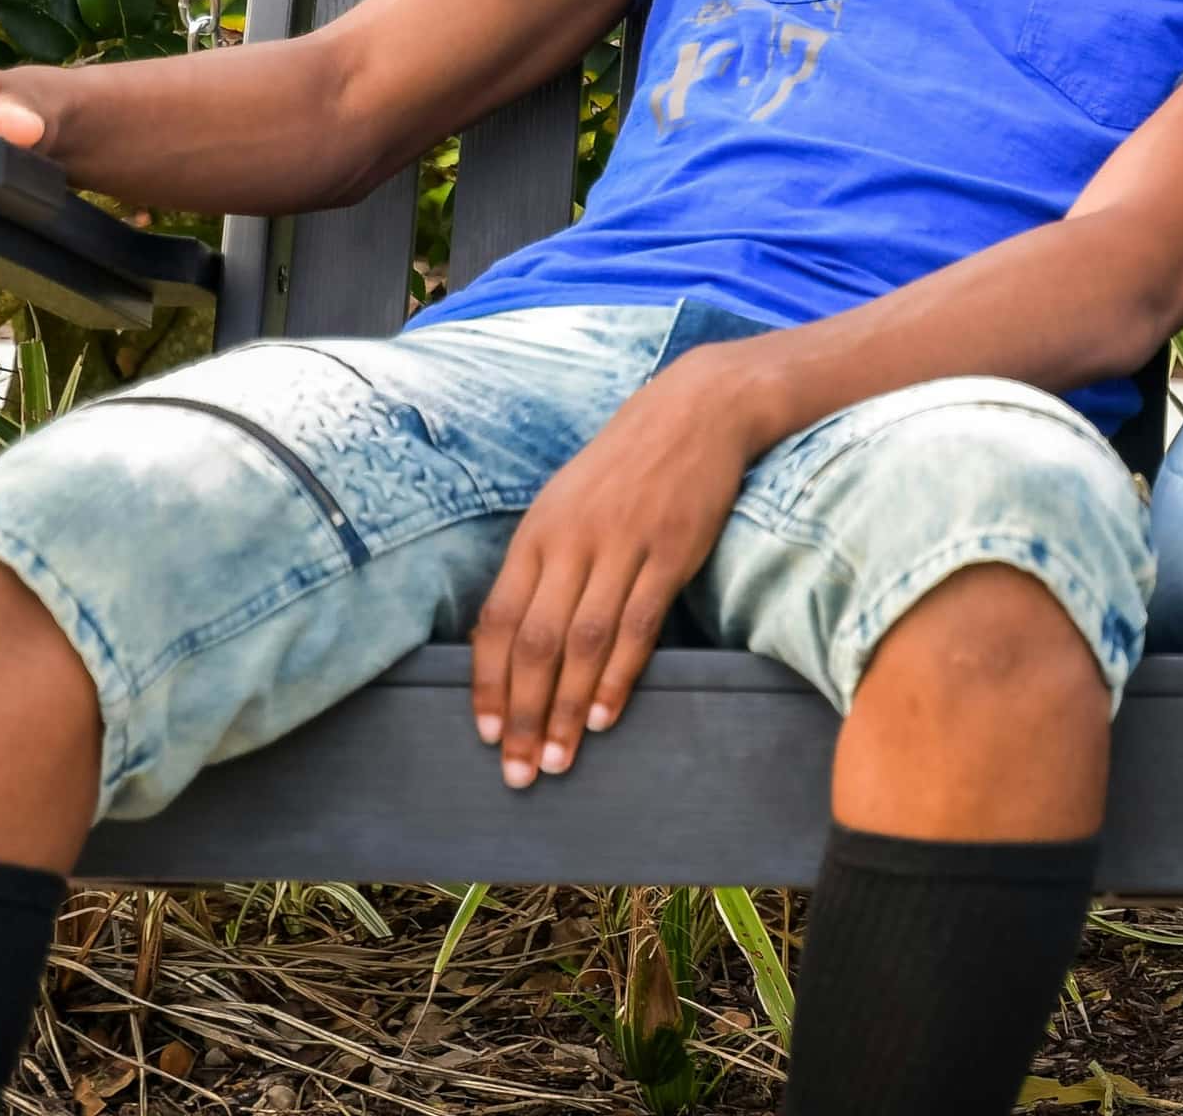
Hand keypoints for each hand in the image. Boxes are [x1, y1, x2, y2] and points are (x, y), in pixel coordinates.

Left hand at [469, 366, 755, 787]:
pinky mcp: (671, 553)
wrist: (696, 411)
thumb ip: (541, 561)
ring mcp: (623, 547)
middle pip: (536, 642)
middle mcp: (572, 542)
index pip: (498, 621)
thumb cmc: (624, 464)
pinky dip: (618, 675)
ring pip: (584, 642)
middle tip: (518, 770)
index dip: (489, 683)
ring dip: (567, 708)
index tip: (487, 734)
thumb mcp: (565, 502)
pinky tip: (605, 715)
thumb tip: (513, 632)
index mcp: (537, 533)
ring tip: (559, 758)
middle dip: (523, 713)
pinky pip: (638, 625)